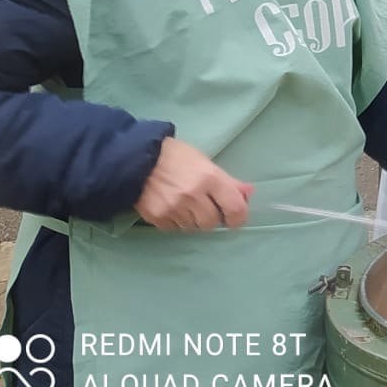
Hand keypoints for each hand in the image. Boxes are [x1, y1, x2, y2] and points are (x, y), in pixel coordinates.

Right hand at [134, 137, 253, 231]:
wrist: (138, 159)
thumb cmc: (177, 157)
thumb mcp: (205, 162)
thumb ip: (228, 181)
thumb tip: (248, 193)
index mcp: (209, 177)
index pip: (234, 208)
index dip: (238, 217)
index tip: (235, 217)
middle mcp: (193, 195)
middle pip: (212, 222)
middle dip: (212, 217)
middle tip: (205, 206)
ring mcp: (174, 209)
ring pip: (193, 228)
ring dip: (193, 220)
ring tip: (186, 204)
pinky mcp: (157, 218)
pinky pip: (174, 229)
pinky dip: (176, 222)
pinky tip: (171, 207)